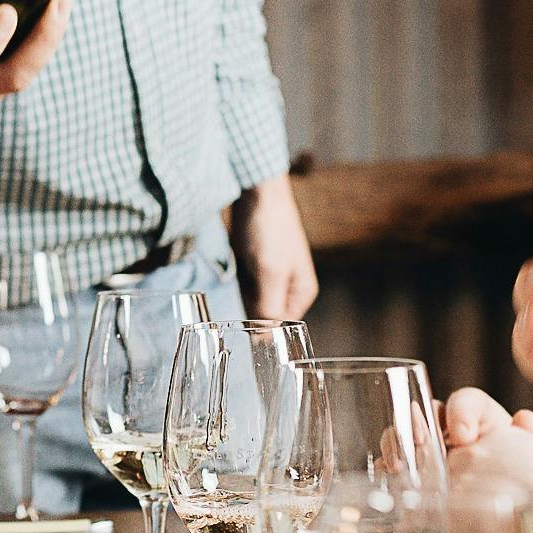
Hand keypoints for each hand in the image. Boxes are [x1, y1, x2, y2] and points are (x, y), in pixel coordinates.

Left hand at [229, 176, 317, 320]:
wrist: (257, 191)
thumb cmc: (269, 229)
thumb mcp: (271, 273)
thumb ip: (269, 308)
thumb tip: (265, 341)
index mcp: (302, 293)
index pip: (279, 328)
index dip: (259, 329)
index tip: (239, 324)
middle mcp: (289, 288)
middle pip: (264, 316)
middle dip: (247, 311)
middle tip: (236, 296)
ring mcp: (271, 276)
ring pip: (250, 301)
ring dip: (238, 296)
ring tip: (236, 278)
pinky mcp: (255, 265)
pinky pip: (242, 285)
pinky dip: (234, 282)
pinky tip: (230, 272)